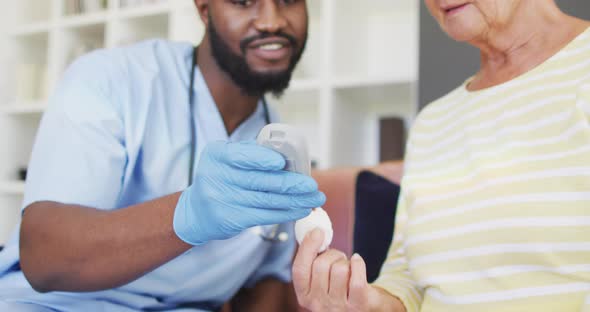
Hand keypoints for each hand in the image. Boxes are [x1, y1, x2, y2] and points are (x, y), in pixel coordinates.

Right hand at [173, 141, 325, 244]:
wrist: (196, 211)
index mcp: (217, 154)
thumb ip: (251, 152)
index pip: (241, 155)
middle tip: (312, 186)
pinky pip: (264, 216)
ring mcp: (222, 200)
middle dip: (290, 184)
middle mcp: (216, 176)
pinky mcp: (231, 219)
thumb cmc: (220, 178)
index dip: (262, 159)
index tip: (282, 162)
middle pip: (259, 180)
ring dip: (294, 200)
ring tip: (314, 199)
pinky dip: (285, 213)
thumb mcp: (227, 159)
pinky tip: (300, 210)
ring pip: (266, 200)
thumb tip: (287, 153)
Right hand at [292, 229, 376, 310]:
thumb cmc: (339, 289)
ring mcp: (338, 307)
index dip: (307, 247)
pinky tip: (357, 262)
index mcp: (304, 296)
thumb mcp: (320, 279)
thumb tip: (313, 232)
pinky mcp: (358, 305)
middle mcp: (318, 305)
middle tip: (337, 257)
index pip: (299, 269)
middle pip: (320, 265)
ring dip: (345, 262)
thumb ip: (312, 260)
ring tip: (348, 268)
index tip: (317, 231)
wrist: (364, 307)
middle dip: (332, 254)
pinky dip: (358, 263)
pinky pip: (356, 277)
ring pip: (339, 269)